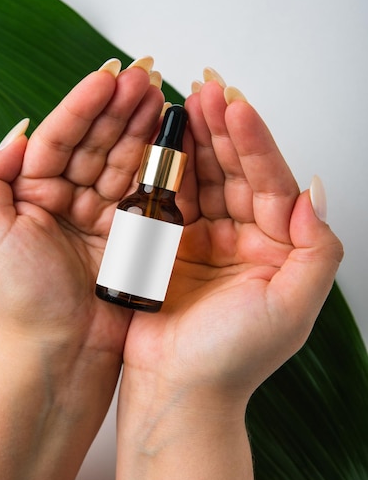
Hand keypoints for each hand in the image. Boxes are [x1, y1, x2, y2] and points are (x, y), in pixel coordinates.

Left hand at [0, 59, 163, 355]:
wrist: (62, 350)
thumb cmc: (23, 297)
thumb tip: (20, 131)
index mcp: (31, 192)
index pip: (60, 137)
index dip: (83, 105)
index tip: (109, 78)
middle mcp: (66, 199)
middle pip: (96, 142)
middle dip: (120, 108)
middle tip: (146, 77)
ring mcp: (100, 215)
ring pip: (123, 160)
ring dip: (142, 127)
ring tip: (161, 96)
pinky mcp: (130, 234)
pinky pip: (144, 191)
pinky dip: (157, 163)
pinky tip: (170, 136)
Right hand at [123, 77, 342, 408]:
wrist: (177, 390)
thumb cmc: (234, 358)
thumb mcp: (294, 308)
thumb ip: (318, 250)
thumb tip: (313, 194)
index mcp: (277, 249)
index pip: (270, 183)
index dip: (255, 143)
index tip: (237, 107)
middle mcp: (242, 239)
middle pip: (235, 172)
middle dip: (223, 129)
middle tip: (207, 89)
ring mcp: (203, 240)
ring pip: (201, 178)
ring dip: (193, 140)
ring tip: (184, 102)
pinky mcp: (167, 246)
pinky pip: (168, 199)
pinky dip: (165, 169)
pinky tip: (161, 140)